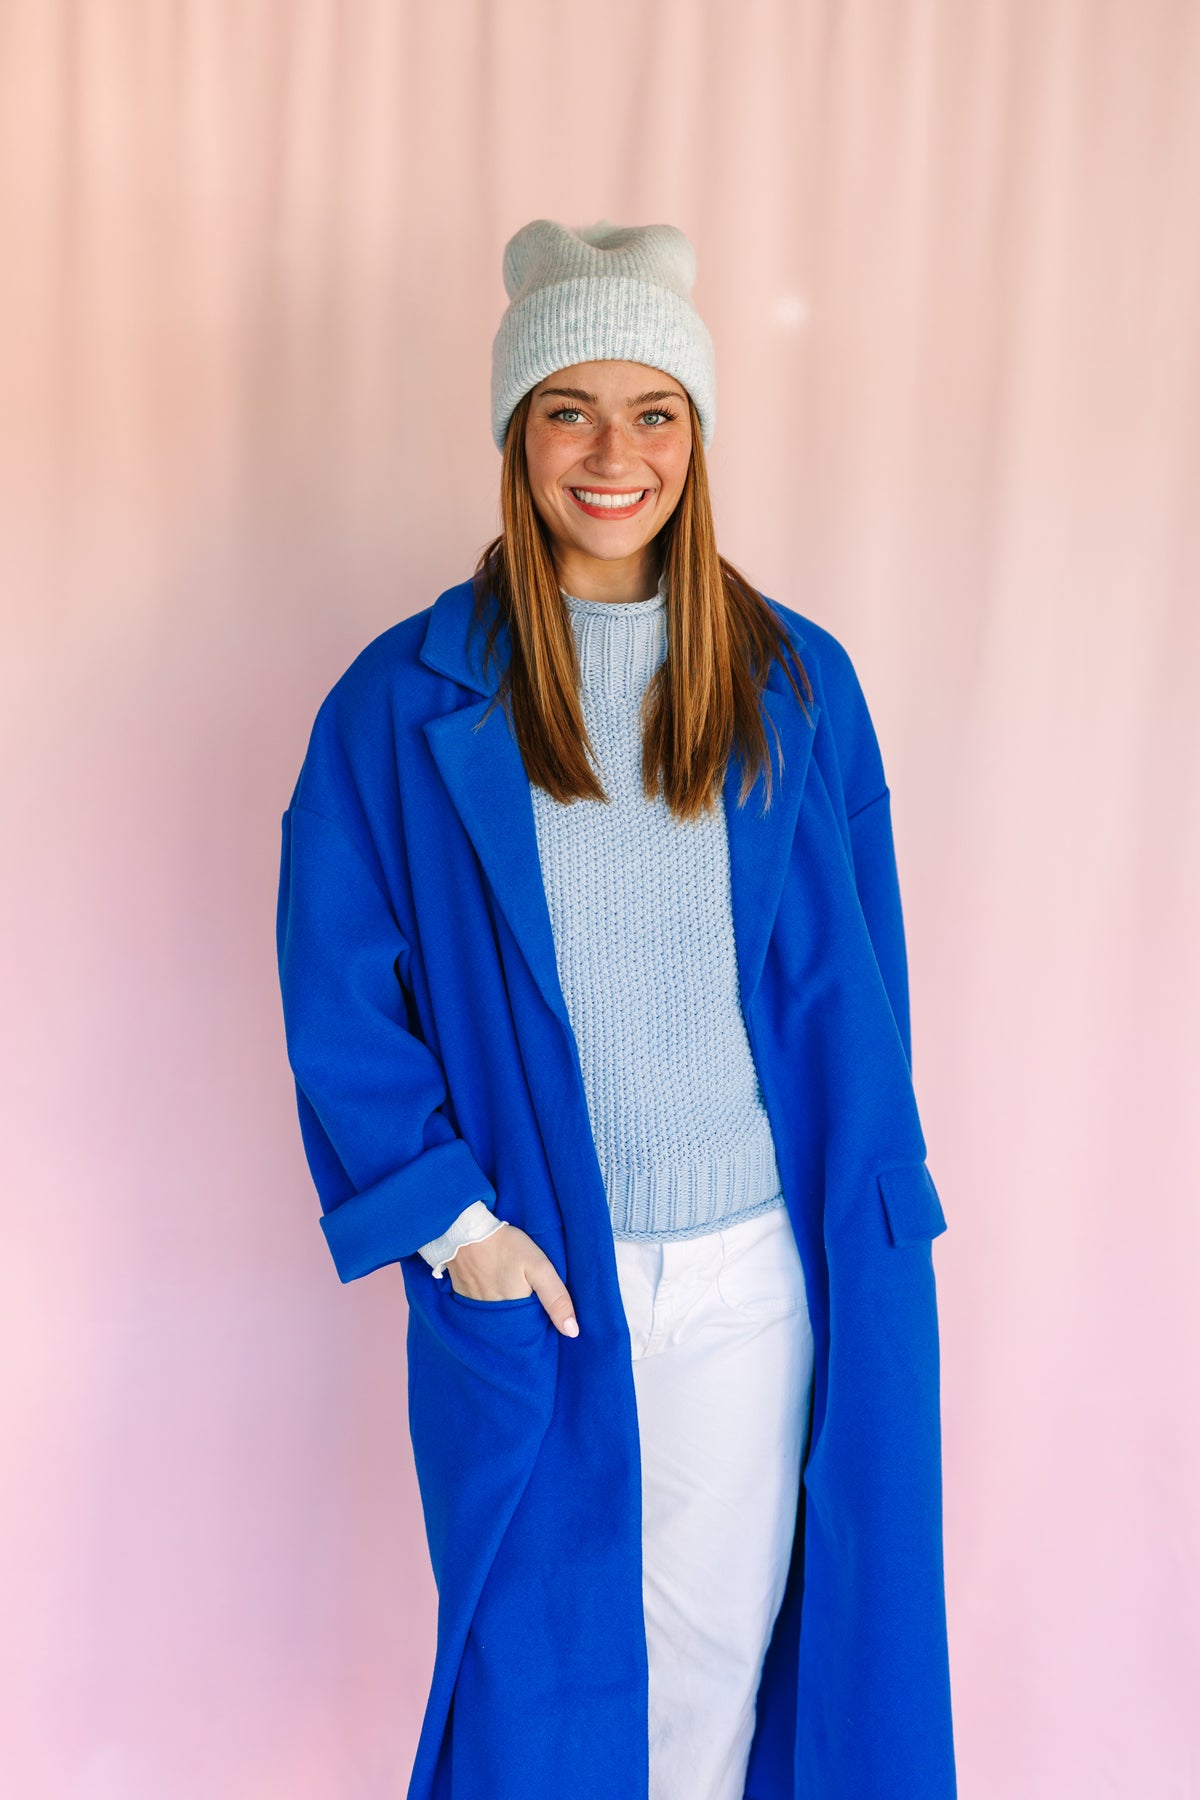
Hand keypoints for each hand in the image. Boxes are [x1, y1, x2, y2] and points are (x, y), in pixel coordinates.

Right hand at [447, 1224, 578, 1335]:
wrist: (465, 1230)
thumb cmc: (505, 1246)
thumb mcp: (539, 1266)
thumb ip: (555, 1298)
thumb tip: (572, 1332)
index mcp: (514, 1311)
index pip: (531, 1332)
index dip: (541, 1327)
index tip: (547, 1320)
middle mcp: (492, 1316)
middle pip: (512, 1328)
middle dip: (523, 1323)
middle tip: (529, 1304)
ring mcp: (474, 1308)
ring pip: (495, 1321)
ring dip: (505, 1315)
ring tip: (512, 1298)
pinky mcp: (462, 1297)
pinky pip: (478, 1311)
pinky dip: (487, 1306)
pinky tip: (492, 1291)